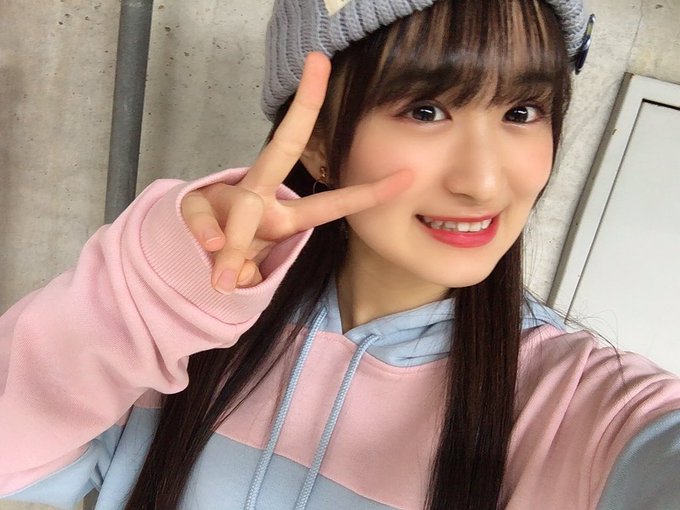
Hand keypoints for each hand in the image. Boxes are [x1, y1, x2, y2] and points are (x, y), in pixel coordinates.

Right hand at [181, 52, 411, 293]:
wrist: (182, 253)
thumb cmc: (228, 256)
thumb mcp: (251, 265)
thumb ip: (253, 271)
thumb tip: (241, 282)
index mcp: (282, 213)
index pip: (330, 202)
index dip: (368, 193)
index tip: (407, 176)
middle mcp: (257, 194)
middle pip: (284, 146)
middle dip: (305, 106)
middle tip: (320, 62)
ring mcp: (225, 195)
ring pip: (242, 208)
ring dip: (236, 249)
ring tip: (226, 282)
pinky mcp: (193, 201)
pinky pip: (202, 218)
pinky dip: (206, 241)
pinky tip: (208, 261)